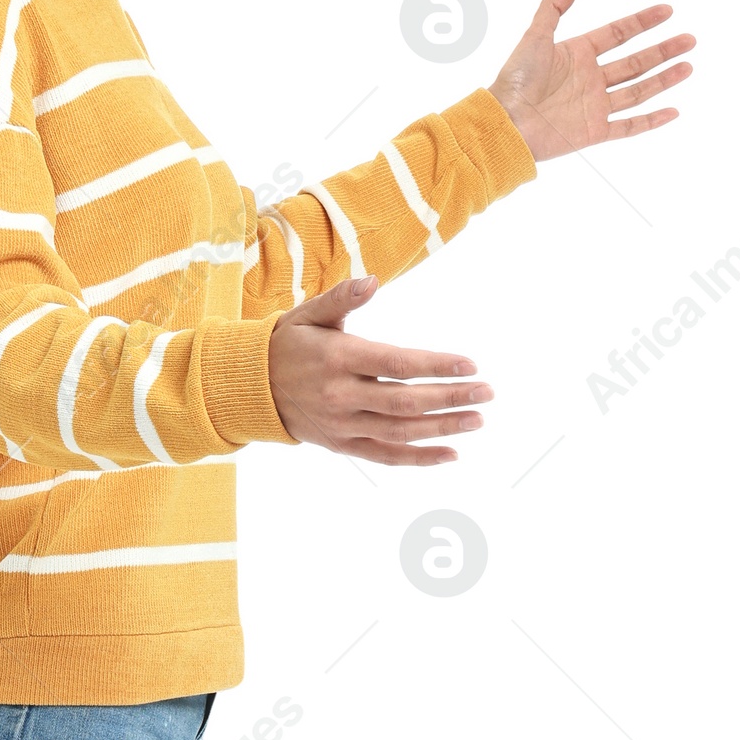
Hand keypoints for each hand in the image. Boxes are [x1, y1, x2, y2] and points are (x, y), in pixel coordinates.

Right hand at [266, 274, 491, 466]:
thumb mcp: (310, 313)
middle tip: (487, 392)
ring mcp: (343, 425)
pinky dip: (419, 458)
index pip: (397, 364)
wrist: (252, 388)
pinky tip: (451, 453)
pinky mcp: (343, 445)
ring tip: (477, 420)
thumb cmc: (289, 344)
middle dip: (450, 398)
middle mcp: (341, 396)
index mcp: (338, 359)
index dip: (435, 366)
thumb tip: (373, 281)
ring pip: (401, 432)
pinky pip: (386, 456)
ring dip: (443, 428)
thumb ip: (343, 297)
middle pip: (405, 402)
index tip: (469, 365)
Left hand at [489, 0, 693, 162]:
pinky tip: (672, 112)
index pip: (619, 34)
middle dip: (663, 51)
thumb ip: (553, 7)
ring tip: (688, 67)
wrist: (505, 121)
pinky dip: (651, 121)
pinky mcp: (594, 131)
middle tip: (690, 40)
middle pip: (636, 62)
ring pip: (638, 91)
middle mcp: (591, 78)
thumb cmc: (514, 79)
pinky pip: (628, 126)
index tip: (667, 11)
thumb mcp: (534, 36)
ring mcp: (595, 105)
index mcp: (579, 53)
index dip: (643, 22)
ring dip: (664, 79)